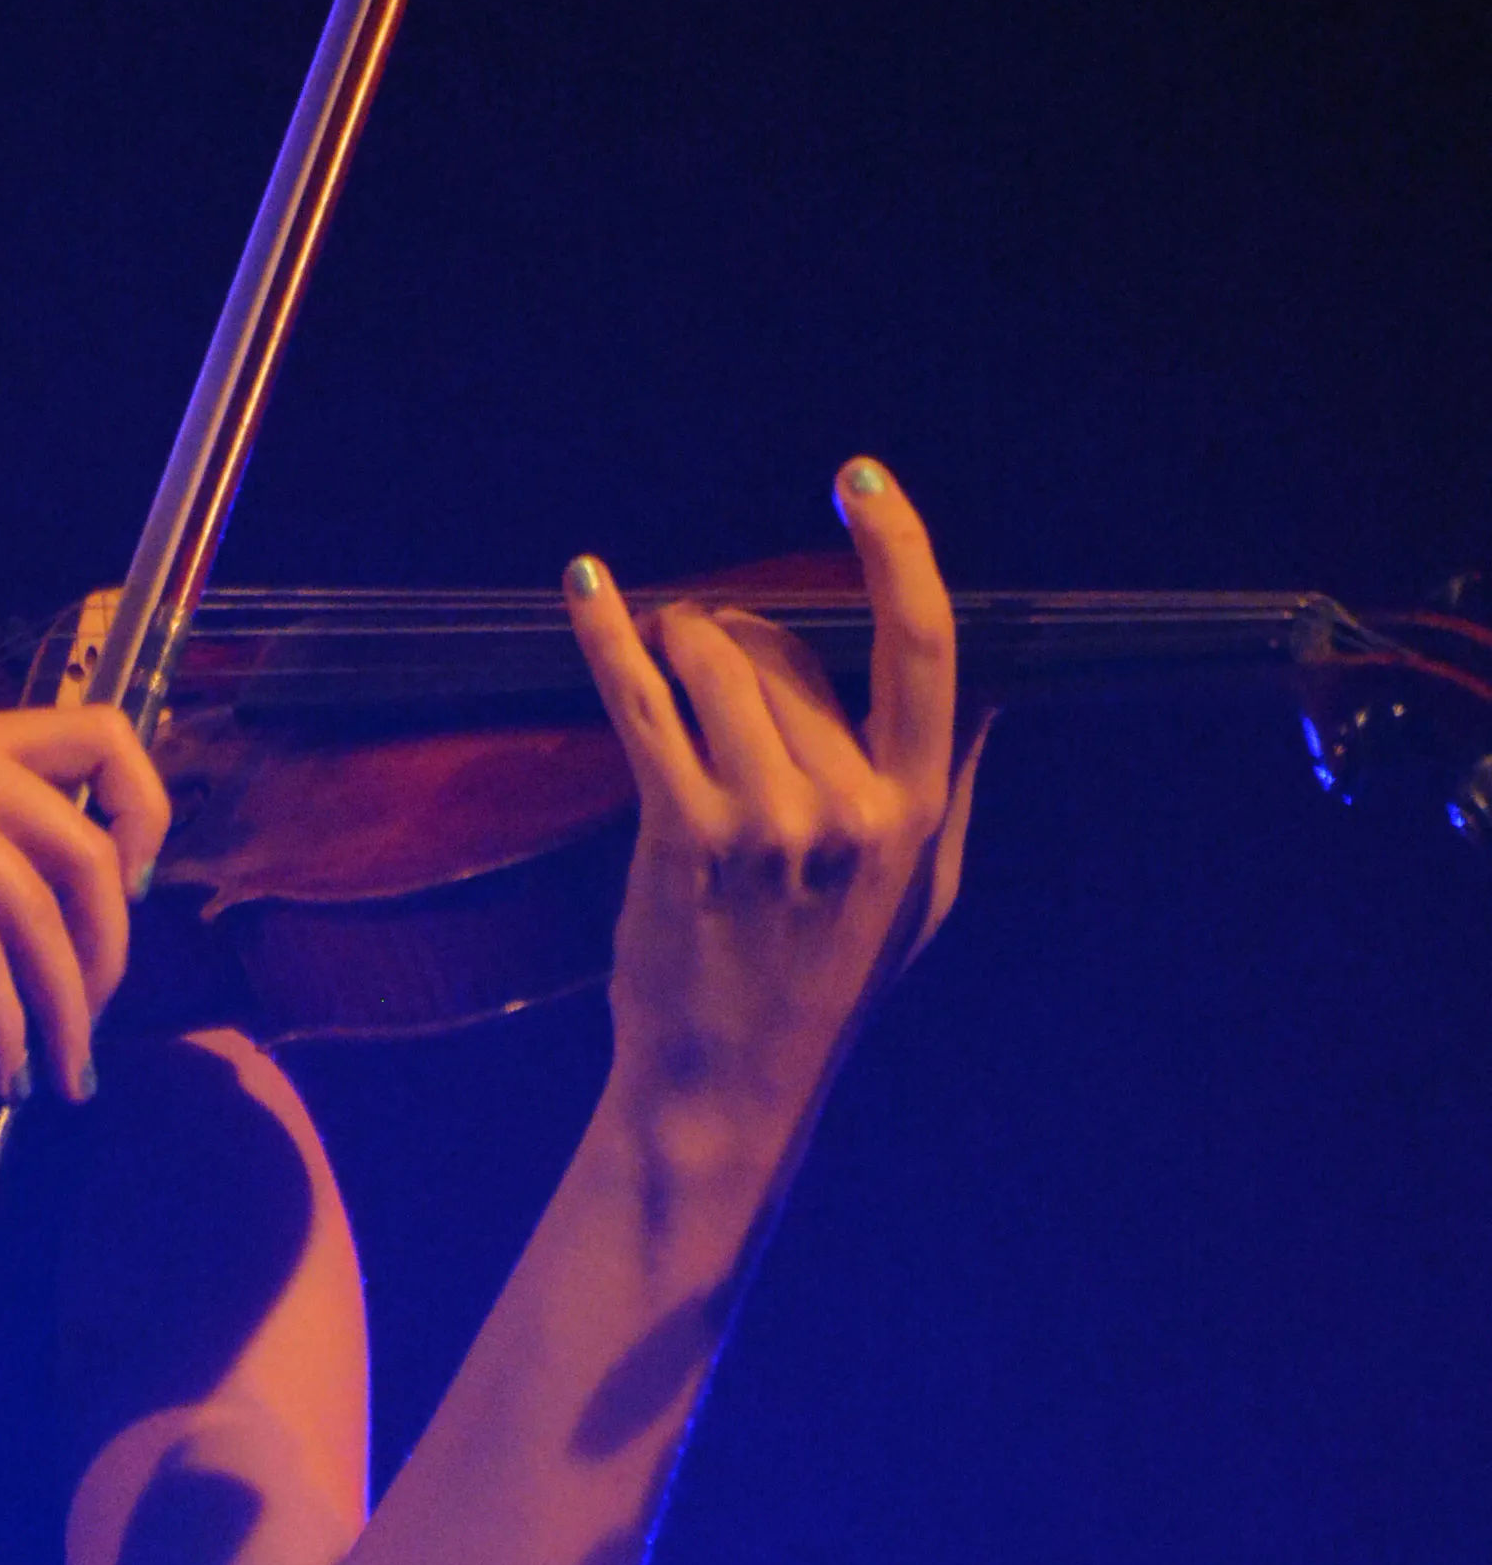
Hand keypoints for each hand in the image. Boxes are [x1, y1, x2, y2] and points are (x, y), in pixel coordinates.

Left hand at [564, 456, 983, 1166]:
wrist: (728, 1085)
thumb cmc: (822, 981)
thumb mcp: (919, 893)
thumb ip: (945, 784)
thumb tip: (981, 684)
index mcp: (919, 810)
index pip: (924, 647)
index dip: (898, 549)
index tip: (860, 479)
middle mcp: (853, 809)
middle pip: (791, 653)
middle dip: (742, 632)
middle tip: (706, 649)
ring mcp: (768, 824)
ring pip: (716, 664)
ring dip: (678, 639)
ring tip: (661, 653)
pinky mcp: (684, 838)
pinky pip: (643, 702)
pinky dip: (609, 638)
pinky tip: (583, 592)